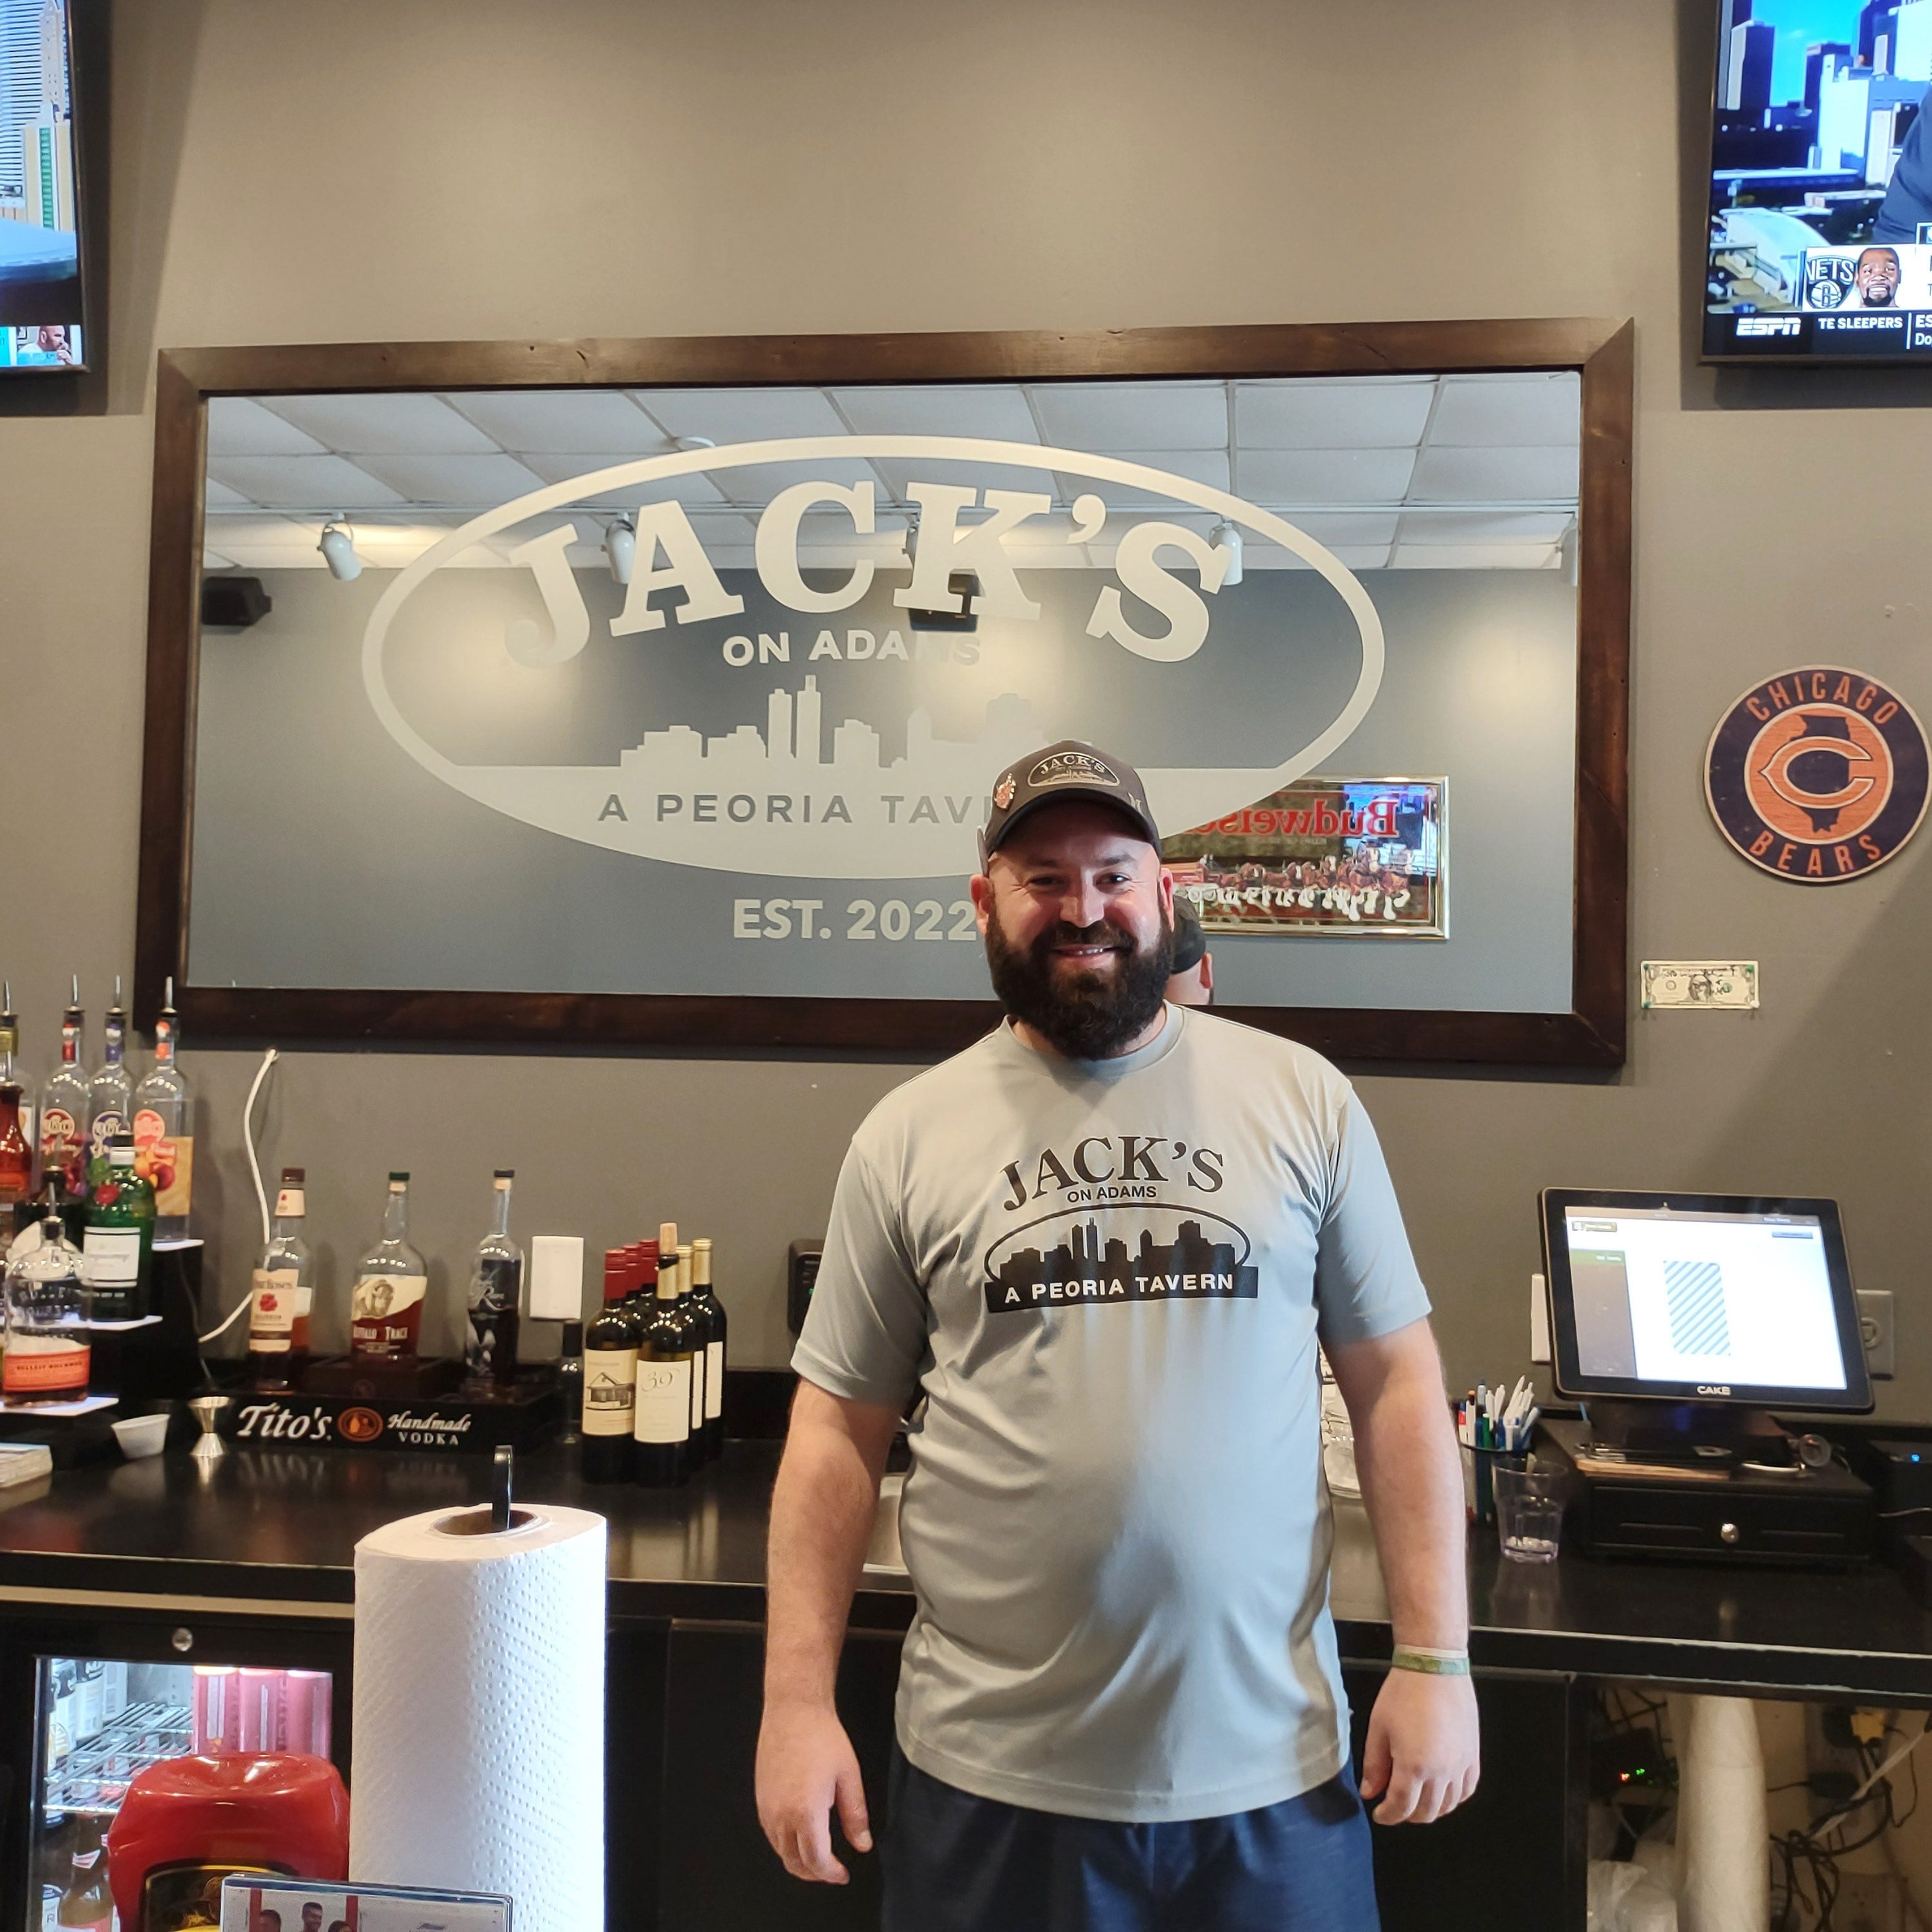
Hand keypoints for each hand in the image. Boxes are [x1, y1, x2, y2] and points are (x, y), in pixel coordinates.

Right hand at [756, 1698, 872, 1883]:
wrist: (793, 1710)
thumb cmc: (824, 1738)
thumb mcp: (849, 1776)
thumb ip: (855, 1816)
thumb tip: (862, 1846)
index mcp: (805, 1813)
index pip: (816, 1861)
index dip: (831, 1874)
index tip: (844, 1874)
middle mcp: (781, 1816)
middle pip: (794, 1863)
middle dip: (815, 1873)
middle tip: (833, 1870)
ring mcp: (767, 1808)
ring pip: (781, 1851)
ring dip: (800, 1860)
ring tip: (820, 1855)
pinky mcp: (760, 1799)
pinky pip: (772, 1834)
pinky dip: (786, 1844)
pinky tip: (802, 1834)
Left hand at [1359, 1668, 1479, 1823]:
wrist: (1435, 1667)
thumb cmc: (1402, 1694)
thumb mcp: (1378, 1727)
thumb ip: (1374, 1765)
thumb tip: (1370, 1793)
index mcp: (1413, 1767)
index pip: (1401, 1807)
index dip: (1388, 1815)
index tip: (1379, 1813)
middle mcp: (1441, 1773)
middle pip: (1426, 1812)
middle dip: (1407, 1815)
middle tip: (1394, 1806)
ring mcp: (1461, 1766)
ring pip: (1448, 1805)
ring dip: (1430, 1809)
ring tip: (1415, 1799)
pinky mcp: (1473, 1756)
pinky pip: (1467, 1790)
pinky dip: (1454, 1798)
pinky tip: (1442, 1791)